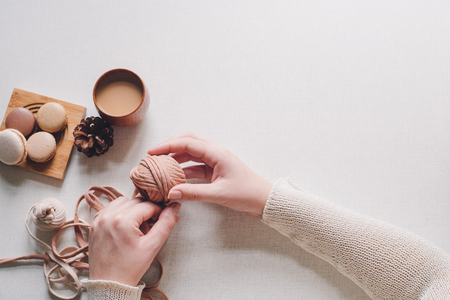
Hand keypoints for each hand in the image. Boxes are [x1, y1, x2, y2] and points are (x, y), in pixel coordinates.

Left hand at [88, 196, 179, 285]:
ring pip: (122, 202)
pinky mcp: (94, 225)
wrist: (109, 284)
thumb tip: (175, 206)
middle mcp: (108, 216)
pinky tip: (125, 228)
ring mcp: (99, 220)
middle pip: (135, 201)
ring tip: (136, 228)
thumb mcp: (152, 246)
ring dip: (132, 210)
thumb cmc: (130, 268)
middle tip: (150, 228)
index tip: (163, 220)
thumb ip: (166, 224)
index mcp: (123, 221)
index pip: (148, 205)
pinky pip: (110, 209)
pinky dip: (120, 213)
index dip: (159, 211)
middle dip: (146, 211)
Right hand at [147, 132, 271, 215]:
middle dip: (171, 146)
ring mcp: (216, 161)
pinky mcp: (216, 171)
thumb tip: (171, 192)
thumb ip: (194, 193)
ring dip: (176, 157)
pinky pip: (196, 166)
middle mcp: (216, 153)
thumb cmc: (246, 194)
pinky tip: (174, 177)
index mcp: (217, 153)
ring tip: (160, 166)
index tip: (152, 152)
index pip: (188, 143)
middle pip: (189, 141)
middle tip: (154, 154)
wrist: (264, 200)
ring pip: (192, 153)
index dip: (168, 146)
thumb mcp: (218, 194)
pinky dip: (184, 169)